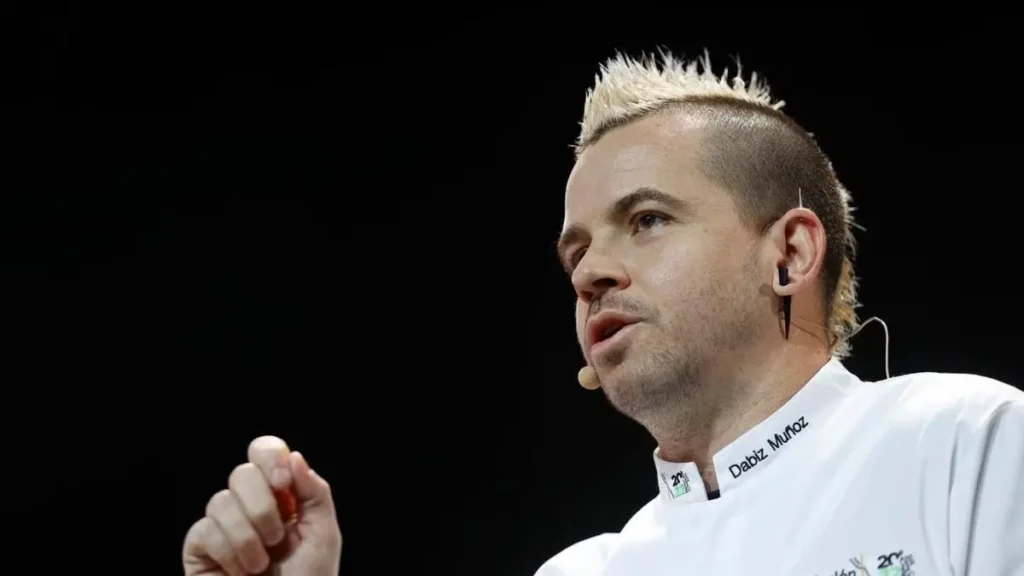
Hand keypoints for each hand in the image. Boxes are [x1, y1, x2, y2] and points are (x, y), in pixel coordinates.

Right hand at [182, 436, 341, 574]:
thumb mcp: (323, 534)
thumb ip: (314, 492)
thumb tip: (293, 456)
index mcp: (280, 496)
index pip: (264, 452)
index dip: (270, 458)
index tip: (283, 484)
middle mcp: (248, 506)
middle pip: (242, 472)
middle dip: (263, 506)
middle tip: (276, 539)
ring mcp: (221, 526)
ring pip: (220, 501)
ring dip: (249, 537)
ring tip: (260, 566)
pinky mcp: (199, 549)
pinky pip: (204, 530)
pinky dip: (229, 553)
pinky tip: (239, 573)